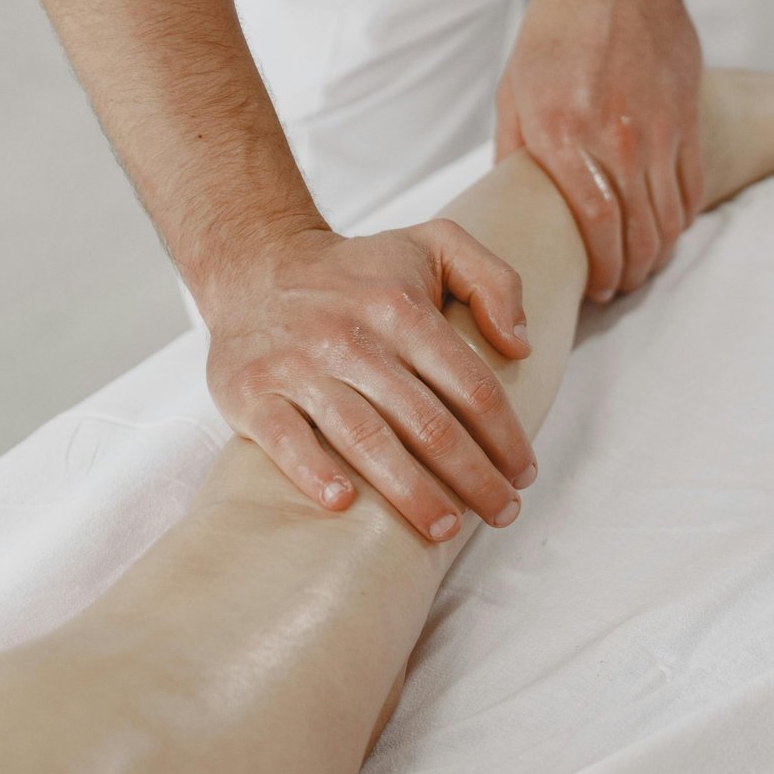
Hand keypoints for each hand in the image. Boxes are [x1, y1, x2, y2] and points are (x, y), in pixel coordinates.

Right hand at [201, 221, 536, 540]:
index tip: (524, 472)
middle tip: (502, 513)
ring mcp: (298, 366)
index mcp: (402, 309)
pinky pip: (283, 438)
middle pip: (427, 424)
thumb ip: (494, 281)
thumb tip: (521, 347)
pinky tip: (344, 505)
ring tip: (446, 528)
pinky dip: (312, 471)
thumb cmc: (358, 271)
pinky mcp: (250, 390)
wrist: (254, 263)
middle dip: (474, 477)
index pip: (471, 385)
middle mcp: (352, 338)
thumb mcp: (435, 245)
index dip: (505, 436)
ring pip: (365, 439)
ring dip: (411, 493)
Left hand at [494, 0, 702, 301]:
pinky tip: (666, 231)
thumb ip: (514, 151)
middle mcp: (617, 140)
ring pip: (669, 220)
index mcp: (565, 136)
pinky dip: (681, 221)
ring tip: (641, 268)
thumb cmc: (559, 29)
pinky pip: (692, 190)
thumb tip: (512, 203)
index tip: (598, 291)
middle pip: (638, 234)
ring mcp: (659, 133)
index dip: (602, 270)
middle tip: (619, 289)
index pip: (596, 227)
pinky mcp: (687, 122)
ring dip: (657, 255)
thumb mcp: (515, 89)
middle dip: (629, 274)